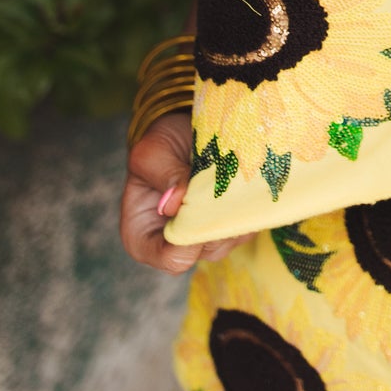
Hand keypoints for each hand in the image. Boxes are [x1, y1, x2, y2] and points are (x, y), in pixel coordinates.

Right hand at [119, 110, 245, 275]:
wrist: (181, 131)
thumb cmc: (159, 146)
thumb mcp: (151, 154)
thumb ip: (164, 176)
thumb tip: (174, 203)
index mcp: (143, 237)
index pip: (171, 259)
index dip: (191, 240)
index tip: (202, 206)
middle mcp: (174, 245)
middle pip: (206, 251)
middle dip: (218, 221)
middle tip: (223, 187)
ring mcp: (203, 237)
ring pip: (230, 239)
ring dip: (235, 212)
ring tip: (232, 179)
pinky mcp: (225, 224)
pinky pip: (245, 225)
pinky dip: (247, 207)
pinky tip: (243, 182)